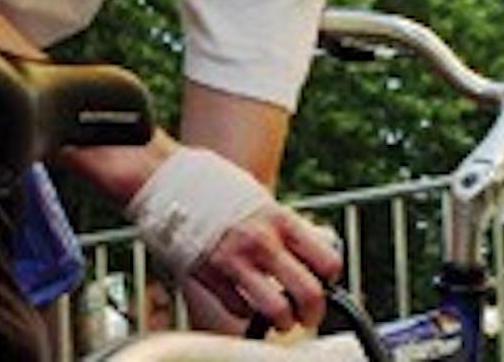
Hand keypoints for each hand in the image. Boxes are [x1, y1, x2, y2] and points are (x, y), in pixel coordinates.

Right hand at [188, 203, 342, 332]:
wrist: (173, 182)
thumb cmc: (220, 189)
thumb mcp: (265, 202)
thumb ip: (289, 227)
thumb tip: (319, 246)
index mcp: (281, 220)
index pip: (327, 261)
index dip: (330, 279)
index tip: (324, 283)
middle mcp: (262, 242)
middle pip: (309, 293)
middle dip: (313, 313)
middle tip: (308, 315)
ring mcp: (235, 261)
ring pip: (276, 311)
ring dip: (282, 321)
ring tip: (279, 318)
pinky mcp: (210, 275)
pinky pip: (239, 309)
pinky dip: (246, 312)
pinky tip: (246, 301)